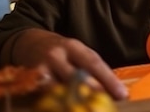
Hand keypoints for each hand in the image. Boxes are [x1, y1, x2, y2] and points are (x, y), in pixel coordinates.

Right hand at [8, 28, 127, 99]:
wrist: (29, 44)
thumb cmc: (62, 54)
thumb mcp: (78, 54)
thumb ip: (93, 70)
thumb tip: (115, 91)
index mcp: (74, 47)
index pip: (94, 64)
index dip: (109, 80)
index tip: (122, 94)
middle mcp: (57, 55)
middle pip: (76, 76)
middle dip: (90, 93)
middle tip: (102, 106)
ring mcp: (40, 68)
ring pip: (57, 89)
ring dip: (70, 102)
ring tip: (82, 110)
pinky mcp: (28, 81)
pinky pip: (42, 96)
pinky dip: (54, 104)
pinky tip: (63, 109)